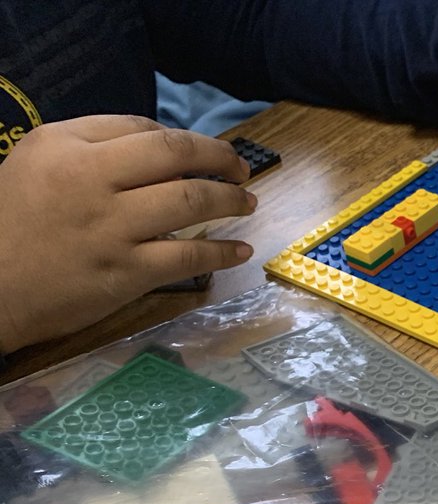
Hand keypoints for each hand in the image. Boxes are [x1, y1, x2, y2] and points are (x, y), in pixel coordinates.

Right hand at [0, 115, 255, 353]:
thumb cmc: (12, 224)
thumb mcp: (35, 164)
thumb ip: (90, 147)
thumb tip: (155, 147)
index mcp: (65, 146)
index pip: (143, 129)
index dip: (184, 140)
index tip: (204, 153)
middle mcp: (90, 179)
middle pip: (174, 156)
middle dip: (219, 158)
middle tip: (242, 168)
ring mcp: (111, 228)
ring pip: (189, 202)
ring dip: (229, 201)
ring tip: (247, 202)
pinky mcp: (126, 272)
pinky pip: (188, 256)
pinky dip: (222, 252)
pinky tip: (240, 251)